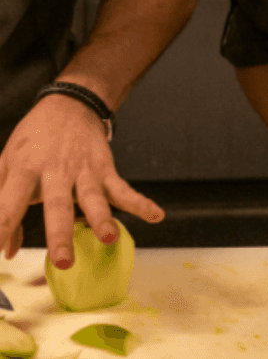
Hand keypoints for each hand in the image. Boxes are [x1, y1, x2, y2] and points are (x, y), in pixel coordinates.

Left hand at [0, 95, 164, 267]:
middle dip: (60, 234)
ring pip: (92, 197)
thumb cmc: (34, 139)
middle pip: (57, 205)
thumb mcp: (8, 163)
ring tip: (109, 238)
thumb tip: (7, 249)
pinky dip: (140, 202)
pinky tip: (155, 215)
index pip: (9, 204)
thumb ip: (3, 203)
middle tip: (63, 261)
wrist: (69, 103)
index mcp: (25, 169)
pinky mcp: (104, 168)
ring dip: (102, 218)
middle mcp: (55, 170)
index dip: (3, 228)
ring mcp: (83, 170)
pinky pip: (122, 188)